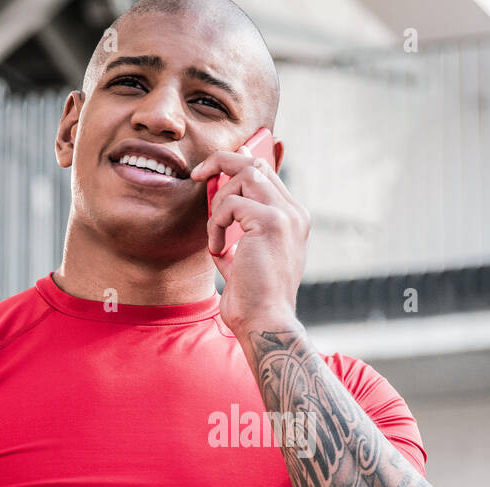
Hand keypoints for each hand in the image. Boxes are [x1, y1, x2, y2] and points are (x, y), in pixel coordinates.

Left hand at [189, 148, 309, 335]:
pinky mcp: (271, 222)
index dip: (237, 163)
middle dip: (221, 162)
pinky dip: (216, 224)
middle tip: (196, 175)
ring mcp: (286, 215)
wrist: (265, 322)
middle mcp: (294, 212)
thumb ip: (236, 228)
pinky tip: (218, 250)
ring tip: (215, 233)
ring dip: (219, 201)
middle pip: (256, 163)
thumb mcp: (243, 253)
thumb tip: (215, 203)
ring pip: (245, 174)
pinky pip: (231, 204)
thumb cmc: (252, 295)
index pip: (266, 172)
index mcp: (292, 218)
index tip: (211, 169)